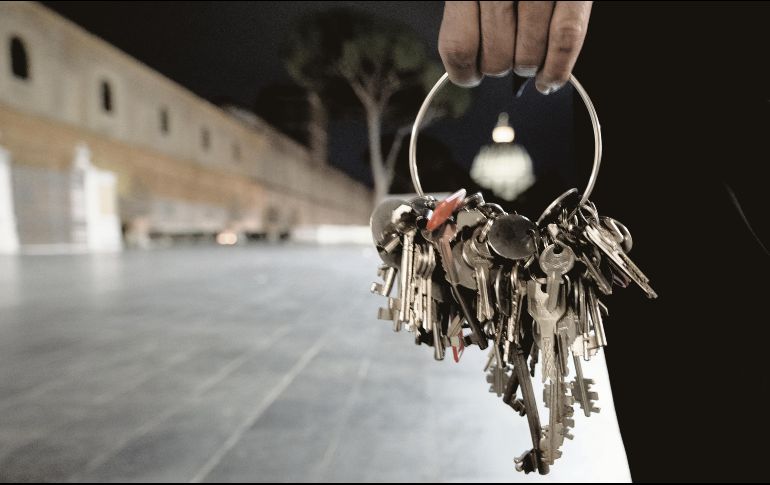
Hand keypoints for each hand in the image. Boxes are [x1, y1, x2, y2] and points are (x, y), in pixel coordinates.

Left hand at [438, 1, 591, 93]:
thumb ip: (467, 9)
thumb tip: (467, 62)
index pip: (459, 47)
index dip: (463, 72)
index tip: (470, 76)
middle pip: (495, 56)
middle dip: (499, 68)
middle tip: (504, 60)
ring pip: (528, 54)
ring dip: (527, 68)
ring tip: (527, 61)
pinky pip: (565, 39)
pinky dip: (557, 69)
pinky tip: (548, 80)